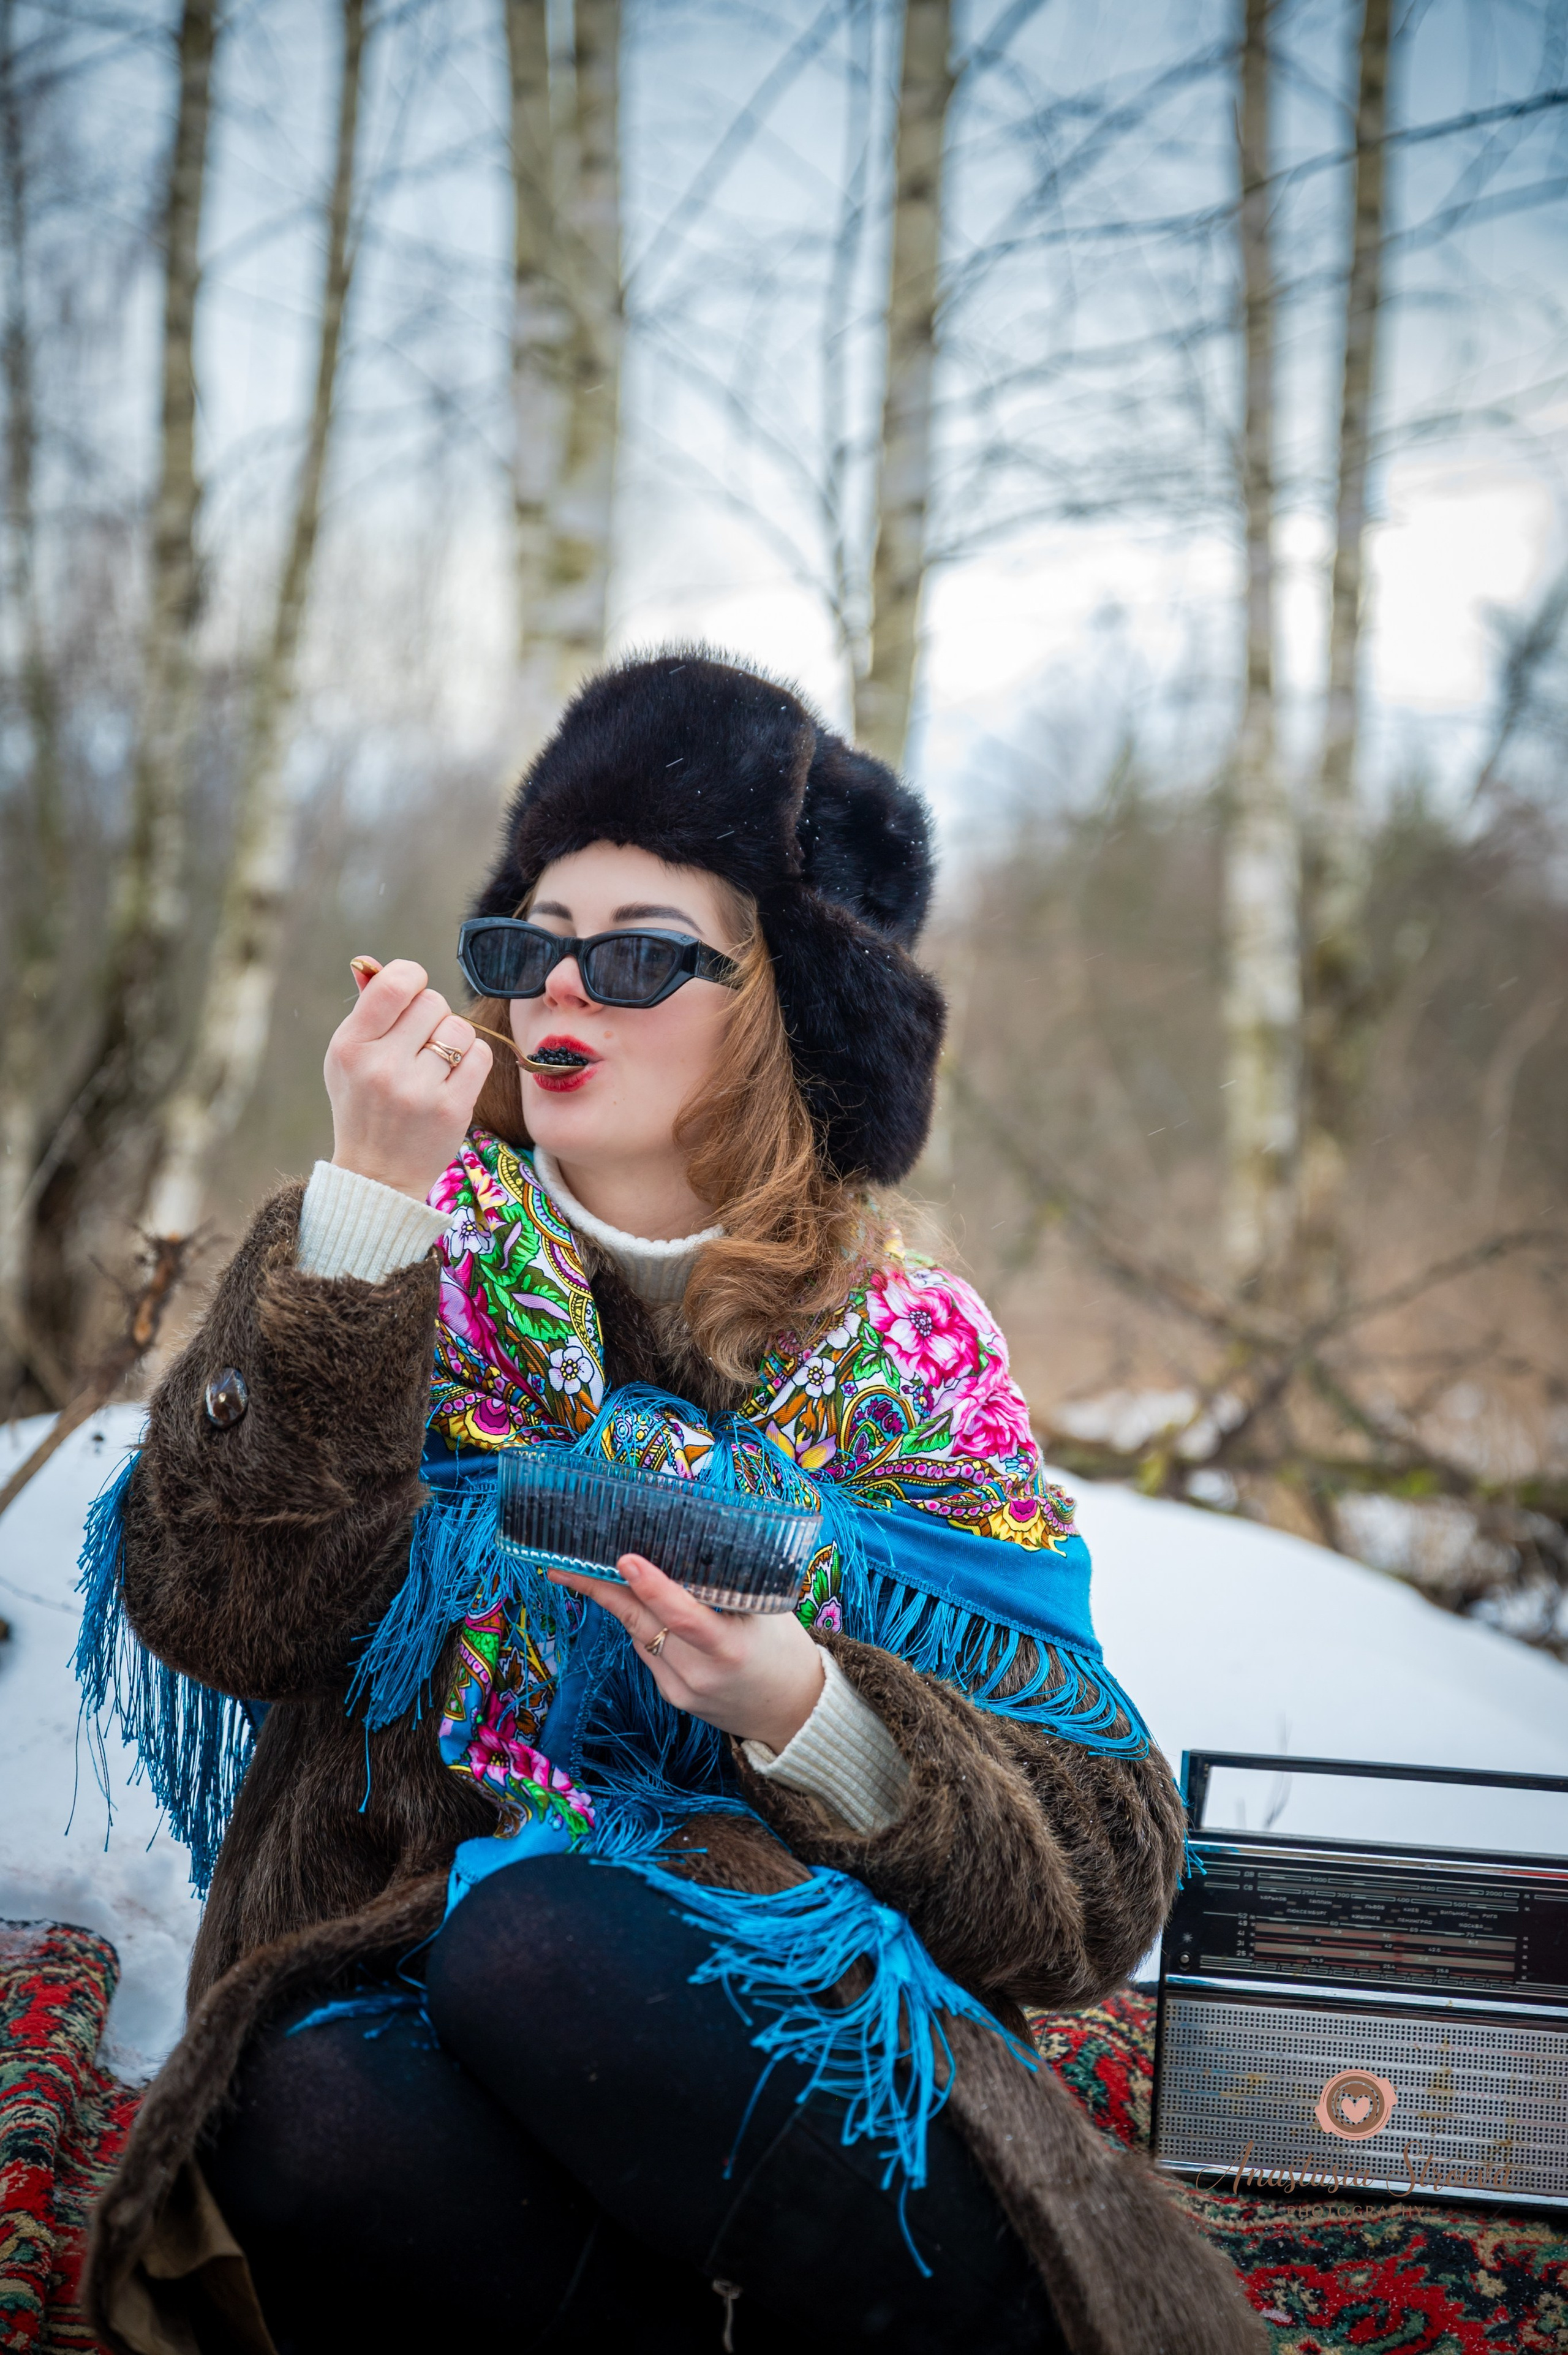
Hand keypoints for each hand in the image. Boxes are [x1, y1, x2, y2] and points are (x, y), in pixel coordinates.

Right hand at [324, 955, 492, 1200]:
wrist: (377, 1175)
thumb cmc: (363, 1105)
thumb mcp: (347, 1057)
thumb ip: (364, 1009)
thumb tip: (373, 963)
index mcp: (351, 1046)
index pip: (396, 983)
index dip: (412, 978)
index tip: (412, 994)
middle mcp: (381, 1066)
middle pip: (433, 1003)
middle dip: (432, 1016)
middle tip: (420, 1043)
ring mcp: (418, 1090)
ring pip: (460, 1029)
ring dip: (454, 1041)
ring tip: (435, 1065)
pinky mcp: (452, 1109)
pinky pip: (481, 1056)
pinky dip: (472, 1062)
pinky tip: (453, 1079)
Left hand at [549, 1554, 825, 1751]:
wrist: (793, 1713)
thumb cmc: (784, 1649)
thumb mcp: (767, 1611)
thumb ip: (726, 1587)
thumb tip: (680, 1549)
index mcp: (730, 1648)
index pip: (683, 1616)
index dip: (652, 1587)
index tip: (625, 1559)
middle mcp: (699, 1674)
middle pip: (641, 1624)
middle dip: (600, 1591)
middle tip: (565, 1564)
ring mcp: (681, 1689)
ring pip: (638, 1635)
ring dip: (624, 1603)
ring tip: (603, 1572)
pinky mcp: (673, 1697)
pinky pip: (647, 1652)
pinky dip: (644, 1626)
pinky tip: (650, 1610)